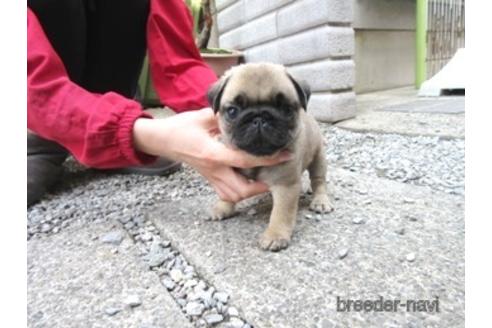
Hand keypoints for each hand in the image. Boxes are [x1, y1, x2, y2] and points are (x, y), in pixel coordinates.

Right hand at [132, 108, 291, 201]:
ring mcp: (211, 177)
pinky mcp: (209, 180)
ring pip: (234, 196)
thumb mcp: (203, 116)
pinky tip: (248, 182)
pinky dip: (240, 193)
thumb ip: (223, 116)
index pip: (245, 160)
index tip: (285, 155)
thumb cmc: (182, 127)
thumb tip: (245, 111)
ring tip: (263, 178)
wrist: (163, 140)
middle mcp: (213, 169)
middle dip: (261, 186)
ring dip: (251, 191)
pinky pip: (227, 194)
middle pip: (241, 190)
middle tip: (274, 174)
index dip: (268, 159)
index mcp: (213, 154)